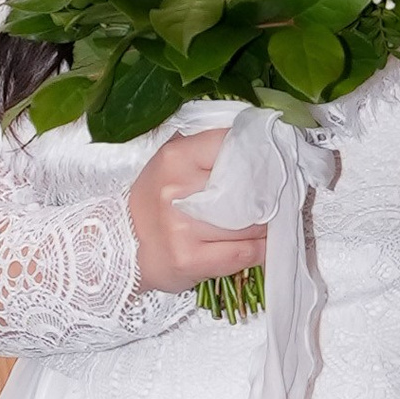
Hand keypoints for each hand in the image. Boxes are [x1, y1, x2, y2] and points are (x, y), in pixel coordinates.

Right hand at [128, 131, 269, 295]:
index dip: (258, 153)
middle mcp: (177, 191)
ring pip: (251, 223)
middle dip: (270, 193)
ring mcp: (182, 228)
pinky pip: (245, 253)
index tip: (270, 161)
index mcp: (175, 159)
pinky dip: (261, 250)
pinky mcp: (190, 259)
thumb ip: (204, 150)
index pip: (231, 145)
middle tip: (277, 196)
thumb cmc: (154, 203)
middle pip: (249, 186)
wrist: (121, 248)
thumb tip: (252, 139)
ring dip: (268, 225)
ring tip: (268, 223)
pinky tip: (261, 245)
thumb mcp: (169, 165)